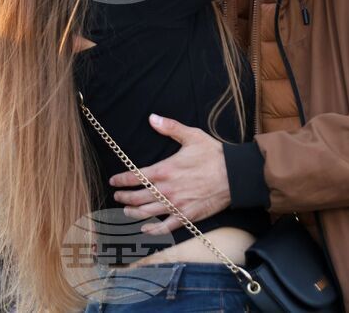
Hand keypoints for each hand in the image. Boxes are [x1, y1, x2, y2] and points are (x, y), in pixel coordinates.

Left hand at [109, 114, 230, 234]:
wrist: (234, 176)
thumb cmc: (213, 155)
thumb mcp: (192, 136)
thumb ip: (170, 127)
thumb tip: (152, 118)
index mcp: (164, 169)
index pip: (134, 176)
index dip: (121, 179)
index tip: (114, 180)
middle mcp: (167, 190)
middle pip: (136, 197)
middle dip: (123, 197)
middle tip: (117, 196)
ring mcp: (176, 205)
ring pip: (146, 213)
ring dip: (132, 213)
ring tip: (125, 211)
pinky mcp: (186, 216)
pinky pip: (165, 227)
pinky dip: (152, 230)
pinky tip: (145, 229)